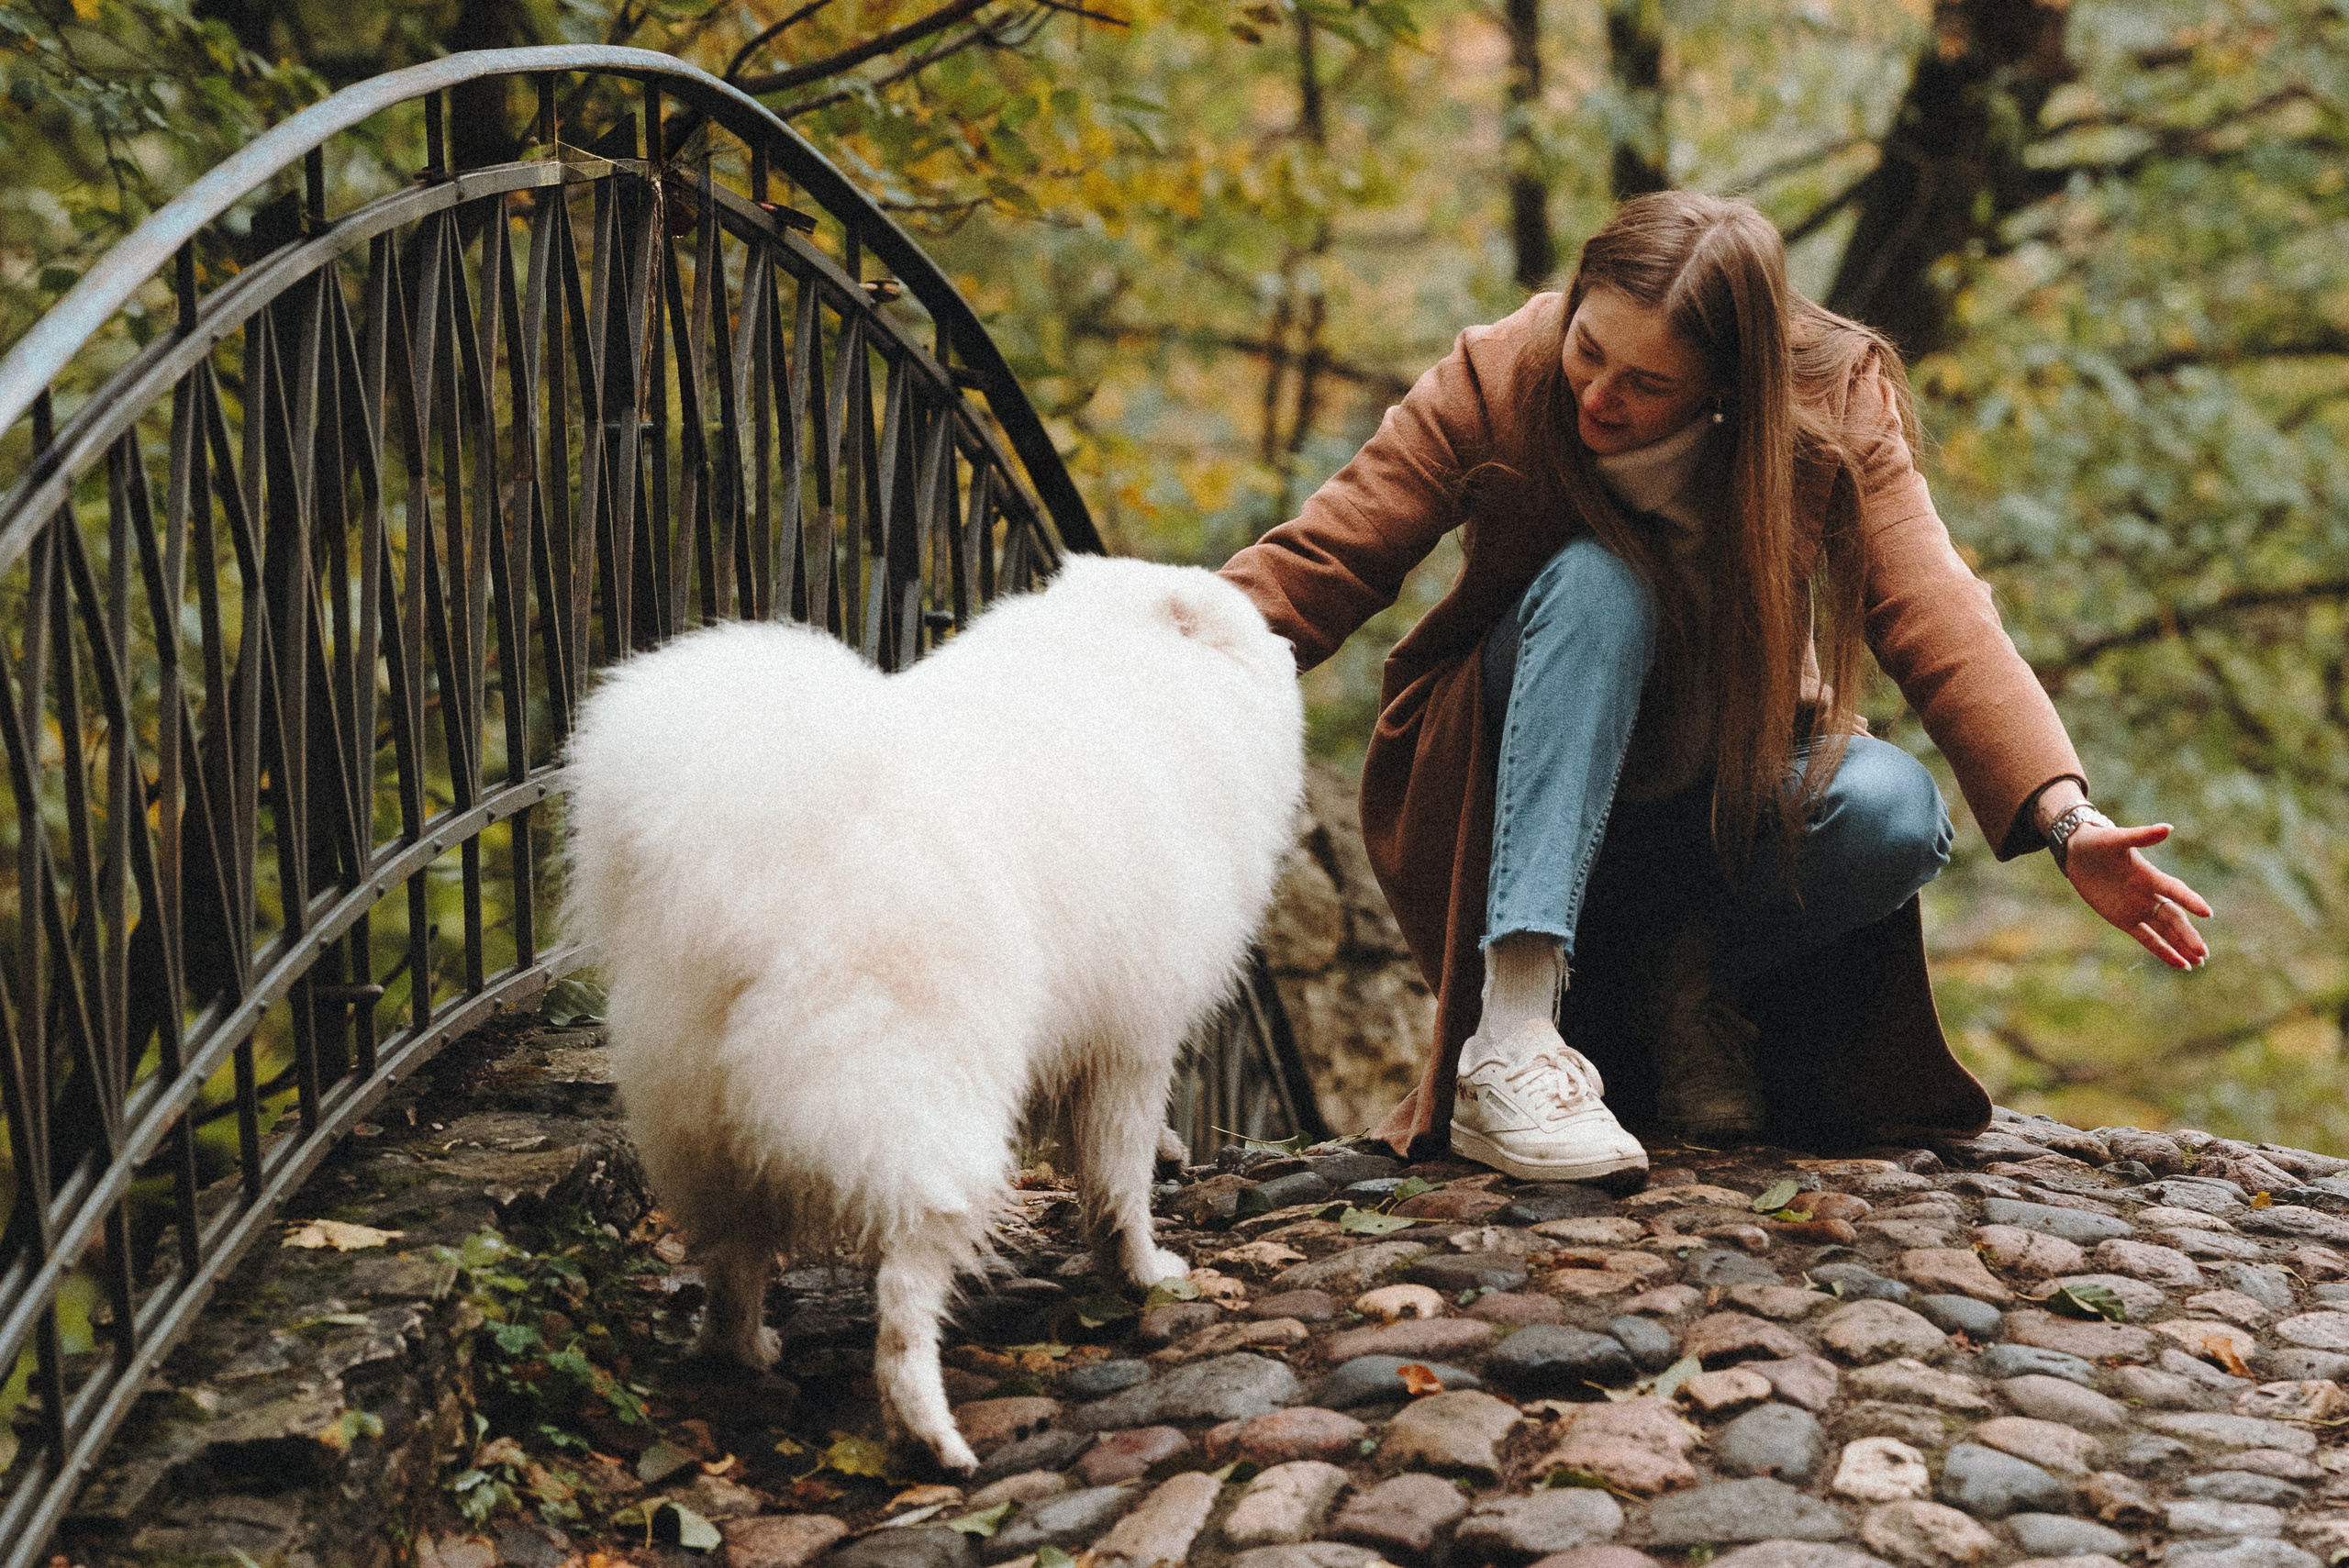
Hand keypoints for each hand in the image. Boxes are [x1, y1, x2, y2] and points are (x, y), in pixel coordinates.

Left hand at [2063, 820, 2211, 969]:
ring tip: (2200, 962)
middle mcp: (2149, 894)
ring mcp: (2138, 909)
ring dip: (2182, 945)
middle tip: (2203, 953)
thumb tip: (2168, 828)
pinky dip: (2163, 951)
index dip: (2189, 900)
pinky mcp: (2125, 920)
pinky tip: (2181, 964)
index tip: (2207, 913)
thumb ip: (2141, 836)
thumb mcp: (2116, 839)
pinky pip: (2148, 938)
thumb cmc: (2098, 842)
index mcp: (2150, 876)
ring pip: (2165, 931)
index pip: (2174, 890)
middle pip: (2173, 918)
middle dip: (2187, 935)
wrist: (2078, 853)